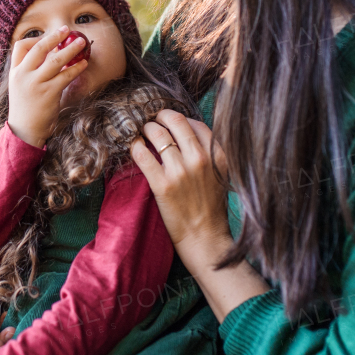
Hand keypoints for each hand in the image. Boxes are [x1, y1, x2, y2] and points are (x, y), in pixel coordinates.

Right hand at [6, 25, 88, 147]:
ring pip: (55, 60)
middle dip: (54, 37)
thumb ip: (31, 71)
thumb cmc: (26, 107)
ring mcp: (36, 84)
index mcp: (15, 72)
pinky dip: (76, 68)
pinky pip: (66, 76)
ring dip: (71, 49)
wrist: (25, 130)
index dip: (36, 39)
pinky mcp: (49, 93)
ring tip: (82, 43)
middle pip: (39, 48)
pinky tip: (83, 64)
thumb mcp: (21, 86)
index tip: (49, 38)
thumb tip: (52, 54)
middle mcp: (23, 75)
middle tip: (67, 30)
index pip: (21, 46)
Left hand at [129, 110, 231, 266]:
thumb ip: (209, 151)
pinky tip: (134, 146)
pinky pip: (141, 154)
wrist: (204, 237)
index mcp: (218, 154)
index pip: (195, 122)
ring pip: (156, 133)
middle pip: (175, 120)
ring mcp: (181, 171)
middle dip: (160, 116)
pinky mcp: (162, 185)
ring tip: (143, 133)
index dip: (178, 119)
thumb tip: (186, 130)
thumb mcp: (220, 173)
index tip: (169, 122)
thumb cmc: (210, 206)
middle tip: (152, 121)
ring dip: (146, 129)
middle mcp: (201, 159)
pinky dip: (134, 145)